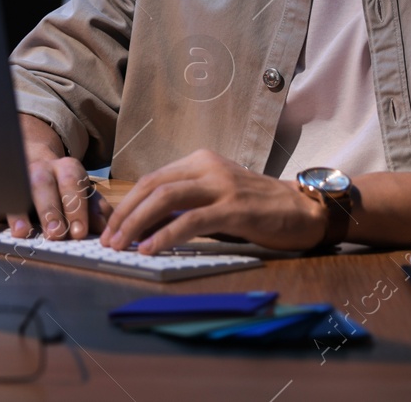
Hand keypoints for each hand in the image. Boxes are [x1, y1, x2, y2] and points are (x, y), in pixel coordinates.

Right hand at [0, 115, 107, 239]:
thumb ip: (93, 207)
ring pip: (14, 188)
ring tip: (21, 233)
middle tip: (55, 234)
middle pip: (43, 184)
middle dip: (49, 210)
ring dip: (17, 212)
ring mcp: (15, 175)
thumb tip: (104, 226)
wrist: (30, 156)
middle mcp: (40, 169)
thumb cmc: (61, 184)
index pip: (73, 183)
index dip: (76, 207)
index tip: (79, 232)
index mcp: (66, 168)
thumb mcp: (81, 192)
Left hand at [100, 149, 327, 253]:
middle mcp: (208, 167)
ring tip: (121, 245)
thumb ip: (187, 202)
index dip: (127, 203)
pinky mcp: (234, 208)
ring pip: (166, 199)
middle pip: (153, 186)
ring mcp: (221, 186)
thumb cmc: (258, 207)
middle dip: (125, 214)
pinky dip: (165, 235)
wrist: (303, 209)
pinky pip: (191, 220)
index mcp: (200, 161)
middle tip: (108, 239)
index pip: (152, 179)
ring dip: (137, 224)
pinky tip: (149, 248)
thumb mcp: (217, 195)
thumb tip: (145, 224)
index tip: (111, 226)